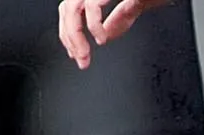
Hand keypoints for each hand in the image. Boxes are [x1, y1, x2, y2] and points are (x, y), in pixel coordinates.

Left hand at [57, 0, 175, 66]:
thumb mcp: (136, 5)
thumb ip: (120, 18)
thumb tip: (104, 35)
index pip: (71, 8)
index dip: (68, 32)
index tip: (75, 54)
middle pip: (67, 8)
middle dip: (70, 38)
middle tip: (80, 60)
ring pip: (73, 7)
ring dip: (75, 36)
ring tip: (85, 55)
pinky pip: (92, 5)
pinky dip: (93, 25)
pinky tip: (101, 38)